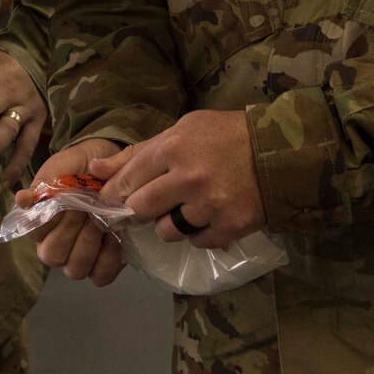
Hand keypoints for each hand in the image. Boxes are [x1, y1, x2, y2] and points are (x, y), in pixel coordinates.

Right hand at [16, 138, 124, 285]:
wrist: (112, 165)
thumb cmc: (80, 167)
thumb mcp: (62, 166)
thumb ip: (44, 182)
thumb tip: (21, 199)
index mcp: (38, 223)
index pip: (33, 233)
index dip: (49, 219)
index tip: (66, 199)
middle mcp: (54, 245)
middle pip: (51, 255)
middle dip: (70, 230)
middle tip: (86, 206)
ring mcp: (78, 258)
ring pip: (75, 269)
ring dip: (89, 244)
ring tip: (101, 220)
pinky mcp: (103, 264)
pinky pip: (101, 276)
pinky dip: (108, 258)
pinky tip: (116, 237)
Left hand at [92, 110, 263, 250]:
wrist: (279, 153)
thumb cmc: (225, 136)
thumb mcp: (181, 130)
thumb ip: (137, 152)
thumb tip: (94, 170)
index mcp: (174, 148)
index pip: (127, 180)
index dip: (114, 193)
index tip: (112, 200)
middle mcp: (188, 178)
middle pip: (140, 209)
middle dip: (137, 211)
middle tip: (146, 207)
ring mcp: (209, 206)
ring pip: (166, 231)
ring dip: (169, 224)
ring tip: (186, 208)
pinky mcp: (228, 227)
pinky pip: (196, 242)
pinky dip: (198, 233)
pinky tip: (209, 215)